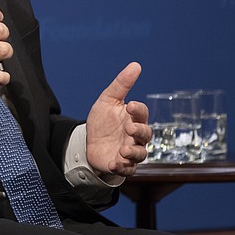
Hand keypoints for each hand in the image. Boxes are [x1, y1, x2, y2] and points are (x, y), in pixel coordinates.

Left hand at [85, 62, 151, 176]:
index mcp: (133, 118)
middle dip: (139, 132)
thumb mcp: (108, 100)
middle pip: (146, 135)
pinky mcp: (121, 165)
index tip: (130, 106)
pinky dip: (122, 167)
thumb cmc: (103, 120)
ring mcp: (130, 151)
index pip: (142, 113)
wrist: (88, 141)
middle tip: (128, 128)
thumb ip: (121, 84)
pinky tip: (114, 163)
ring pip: (140, 154)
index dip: (138, 110)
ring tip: (123, 150)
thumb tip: (135, 65)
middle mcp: (135, 136)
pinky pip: (127, 169)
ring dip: (133, 153)